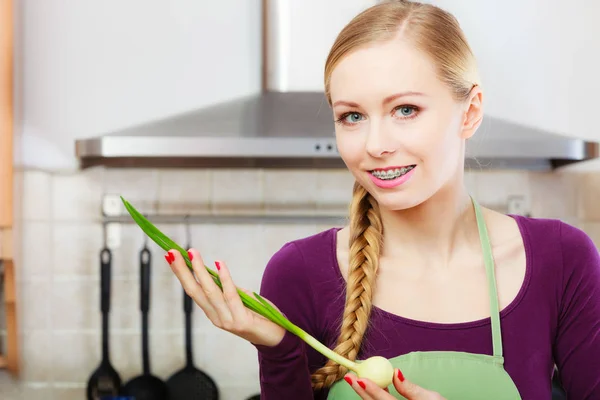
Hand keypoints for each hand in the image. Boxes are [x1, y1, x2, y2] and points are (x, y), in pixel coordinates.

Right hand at [166, 248, 285, 346]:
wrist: (278, 338)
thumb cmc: (260, 316)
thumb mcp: (241, 299)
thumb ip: (228, 288)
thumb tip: (215, 271)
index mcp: (213, 313)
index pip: (193, 291)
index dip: (182, 273)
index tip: (171, 256)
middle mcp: (216, 318)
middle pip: (195, 291)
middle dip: (182, 271)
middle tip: (172, 252)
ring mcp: (227, 321)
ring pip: (210, 292)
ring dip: (199, 270)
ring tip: (192, 253)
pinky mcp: (241, 321)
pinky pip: (231, 295)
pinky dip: (225, 278)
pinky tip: (219, 264)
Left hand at [345, 368, 445, 399]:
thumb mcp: (432, 398)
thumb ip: (410, 388)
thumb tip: (395, 372)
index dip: (373, 390)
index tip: (360, 379)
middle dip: (361, 392)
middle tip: (350, 377)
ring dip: (366, 395)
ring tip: (359, 381)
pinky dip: (375, 399)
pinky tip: (371, 389)